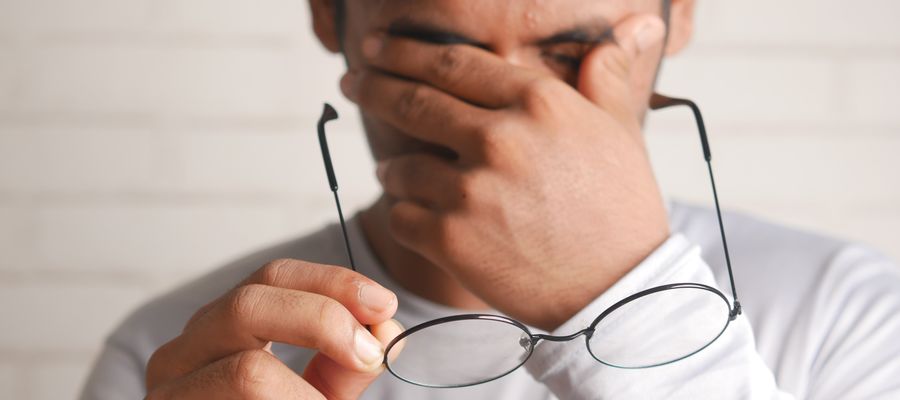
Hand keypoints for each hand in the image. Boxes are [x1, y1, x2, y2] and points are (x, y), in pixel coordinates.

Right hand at [145, 259, 400, 398]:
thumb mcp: (317, 397)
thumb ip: (349, 363)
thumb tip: (387, 331)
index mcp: (220, 330)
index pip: (272, 277)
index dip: (332, 282)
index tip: (384, 305)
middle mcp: (181, 353)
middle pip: (248, 303)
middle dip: (323, 320)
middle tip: (369, 354)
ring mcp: (168, 395)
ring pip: (246, 371)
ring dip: (307, 394)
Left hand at [343, 14, 668, 330]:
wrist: (618, 292)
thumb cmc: (621, 209)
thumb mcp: (621, 132)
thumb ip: (608, 76)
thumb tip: (636, 26)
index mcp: (537, 102)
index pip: (452, 63)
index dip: (404, 52)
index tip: (377, 48)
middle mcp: (499, 138)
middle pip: (412, 101)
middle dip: (371, 87)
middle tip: (351, 81)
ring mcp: (471, 190)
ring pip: (399, 167)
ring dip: (391, 168)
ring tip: (394, 172)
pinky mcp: (451, 240)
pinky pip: (400, 216)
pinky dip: (402, 214)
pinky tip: (414, 214)